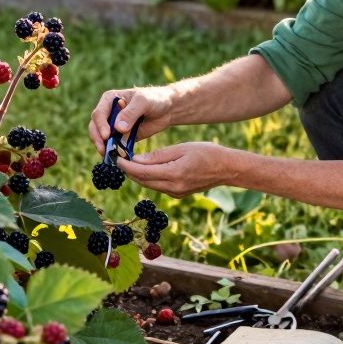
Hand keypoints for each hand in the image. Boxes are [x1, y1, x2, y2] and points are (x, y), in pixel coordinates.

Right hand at [88, 86, 175, 154]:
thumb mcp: (143, 101)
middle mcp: (108, 112)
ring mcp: (114, 126)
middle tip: (103, 150)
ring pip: (102, 138)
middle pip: (95, 127)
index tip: (107, 136)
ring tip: (108, 156)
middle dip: (98, 139)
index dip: (100, 125)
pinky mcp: (122, 137)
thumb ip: (130, 113)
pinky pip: (114, 145)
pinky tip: (117, 158)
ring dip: (104, 147)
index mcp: (109, 100)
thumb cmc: (154, 99)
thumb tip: (118, 128)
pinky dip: (114, 152)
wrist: (167, 109)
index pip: (99, 114)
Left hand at [117, 142, 238, 198]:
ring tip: (127, 163)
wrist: (227, 169)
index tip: (115, 158)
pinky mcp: (178, 194)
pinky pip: (158, 186)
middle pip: (143, 181)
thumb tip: (136, 159)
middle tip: (117, 160)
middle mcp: (173, 187)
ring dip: (137, 175)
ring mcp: (176, 193)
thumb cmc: (207, 153)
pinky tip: (144, 169)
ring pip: (149, 185)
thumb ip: (158, 155)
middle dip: (128, 171)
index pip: (142, 171)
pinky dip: (148, 178)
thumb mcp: (182, 148)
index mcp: (173, 174)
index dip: (126, 166)